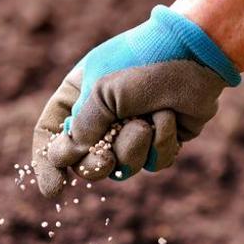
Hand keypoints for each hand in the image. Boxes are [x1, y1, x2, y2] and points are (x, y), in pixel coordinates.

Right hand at [31, 5, 239, 196]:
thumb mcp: (101, 91)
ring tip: (147, 120)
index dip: (48, 163)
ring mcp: (133, 129)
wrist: (196, 53)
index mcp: (78, 95)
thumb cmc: (143, 62)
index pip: (50, 133)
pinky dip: (162, 143)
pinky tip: (170, 117)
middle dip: (96, 165)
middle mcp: (103, 115)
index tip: (54, 189)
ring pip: (122, 167)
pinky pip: (154, 163)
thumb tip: (67, 158)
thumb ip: (82, 128)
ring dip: (134, 147)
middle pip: (85, 161)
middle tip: (104, 160)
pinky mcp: (162, 140)